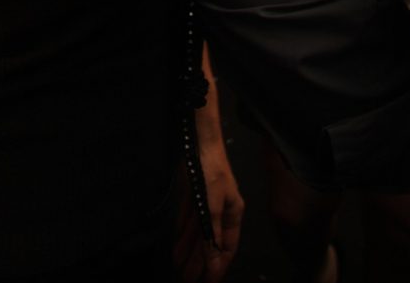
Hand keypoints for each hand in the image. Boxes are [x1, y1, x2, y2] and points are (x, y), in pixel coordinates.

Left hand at [174, 139, 243, 281]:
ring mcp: (205, 202)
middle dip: (200, 262)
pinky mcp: (192, 194)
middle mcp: (220, 211)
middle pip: (209, 242)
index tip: (207, 282)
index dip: (217, 266)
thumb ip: (211, 234)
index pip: (226, 248)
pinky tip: (177, 246)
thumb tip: (213, 261)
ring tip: (180, 268)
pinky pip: (188, 220)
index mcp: (232, 214)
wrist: (198, 140)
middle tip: (187, 279)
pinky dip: (183, 233)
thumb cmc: (210, 171)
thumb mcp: (211, 206)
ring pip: (197, 232)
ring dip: (189, 250)